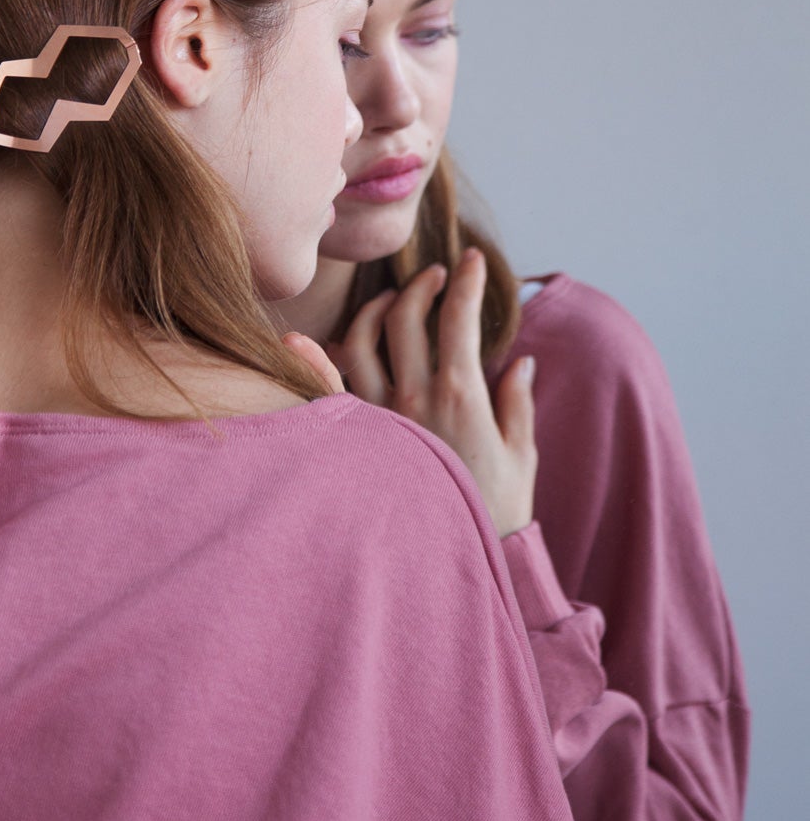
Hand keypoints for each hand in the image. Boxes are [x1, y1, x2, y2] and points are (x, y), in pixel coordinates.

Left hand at [328, 250, 538, 537]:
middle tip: (437, 275)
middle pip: (406, 317)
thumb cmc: (496, 511)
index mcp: (462, 395)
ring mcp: (379, 416)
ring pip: (361, 341)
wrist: (453, 561)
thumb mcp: (521, 455)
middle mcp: (413, 398)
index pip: (459, 318)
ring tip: (393, 300)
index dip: (468, 281)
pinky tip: (299, 340)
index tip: (475, 260)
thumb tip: (520, 361)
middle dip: (424, 285)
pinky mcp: (357, 439)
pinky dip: (310, 361)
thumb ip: (518, 402)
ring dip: (376, 309)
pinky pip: (326, 390)